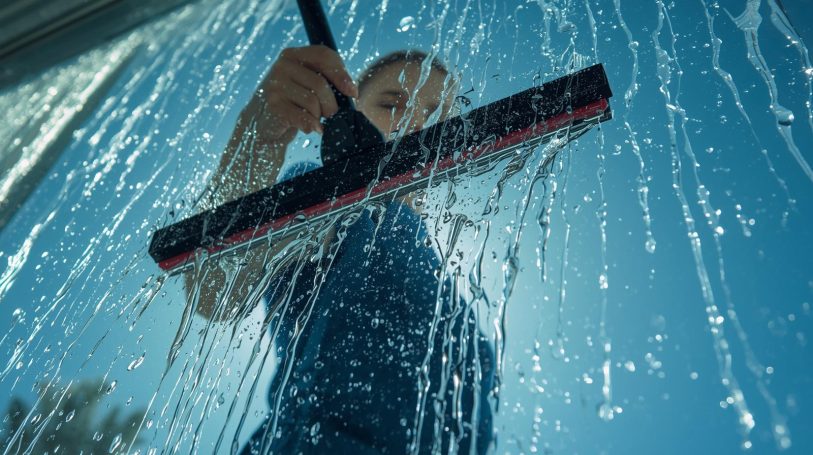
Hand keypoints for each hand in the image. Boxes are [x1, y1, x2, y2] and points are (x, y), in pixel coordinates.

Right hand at [244, 45, 358, 139]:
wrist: (266, 120)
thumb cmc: (295, 100)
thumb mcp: (311, 83)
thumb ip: (330, 80)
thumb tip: (351, 91)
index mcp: (294, 54)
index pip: (324, 56)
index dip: (342, 74)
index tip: (352, 93)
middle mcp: (283, 65)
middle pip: (320, 84)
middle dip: (331, 104)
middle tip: (329, 113)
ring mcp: (275, 84)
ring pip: (312, 102)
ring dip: (319, 115)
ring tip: (315, 118)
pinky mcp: (273, 105)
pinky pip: (302, 117)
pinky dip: (311, 125)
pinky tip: (312, 127)